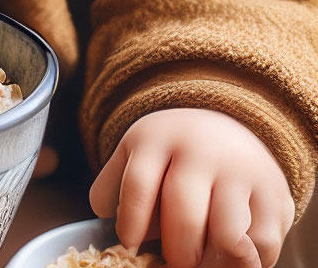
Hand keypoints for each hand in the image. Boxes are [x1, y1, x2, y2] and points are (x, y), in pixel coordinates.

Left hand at [89, 108, 294, 267]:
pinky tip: (229, 251)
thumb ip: (113, 182)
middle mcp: (201, 151)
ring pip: (225, 234)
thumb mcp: (137, 152)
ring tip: (202, 258)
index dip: (131, 221)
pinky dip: (244, 259)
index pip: (138, 185)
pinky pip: (262, 244)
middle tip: (174, 261)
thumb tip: (103, 214)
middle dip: (176, 251)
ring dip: (212, 259)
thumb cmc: (173, 151)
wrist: (228, 123)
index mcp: (158, 139)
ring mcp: (240, 172)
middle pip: (184, 215)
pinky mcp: (274, 195)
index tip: (130, 243)